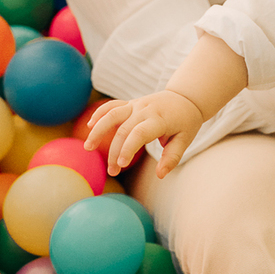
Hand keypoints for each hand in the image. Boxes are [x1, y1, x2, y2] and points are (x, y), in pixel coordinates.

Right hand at [85, 90, 202, 177]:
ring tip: (88, 147)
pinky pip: (112, 106)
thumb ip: (172, 157)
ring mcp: (136, 104)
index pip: (139, 133)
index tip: (121, 165)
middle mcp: (145, 110)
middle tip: (112, 172)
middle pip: (123, 130)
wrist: (186, 98)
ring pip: (112, 114)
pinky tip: (89, 126)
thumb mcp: (185, 140)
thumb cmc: (186, 122)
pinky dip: (100, 113)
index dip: (128, 148)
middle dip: (115, 152)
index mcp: (159, 119)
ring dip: (98, 130)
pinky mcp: (130, 103)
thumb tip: (160, 175)